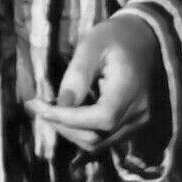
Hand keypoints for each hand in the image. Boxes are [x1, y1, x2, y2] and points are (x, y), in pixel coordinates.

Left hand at [25, 13, 161, 154]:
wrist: (142, 39)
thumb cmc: (114, 37)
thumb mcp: (92, 45)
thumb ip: (78, 74)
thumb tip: (62, 103)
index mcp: (130, 89)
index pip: (101, 118)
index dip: (68, 119)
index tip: (40, 107)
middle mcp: (139, 112)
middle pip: (97, 137)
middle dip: (63, 127)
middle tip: (39, 108)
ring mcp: (139, 122)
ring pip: (99, 144)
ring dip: (70, 133)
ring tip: (51, 112)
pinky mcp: (134, 126)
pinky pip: (104, 140)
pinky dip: (82, 133)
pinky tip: (68, 116)